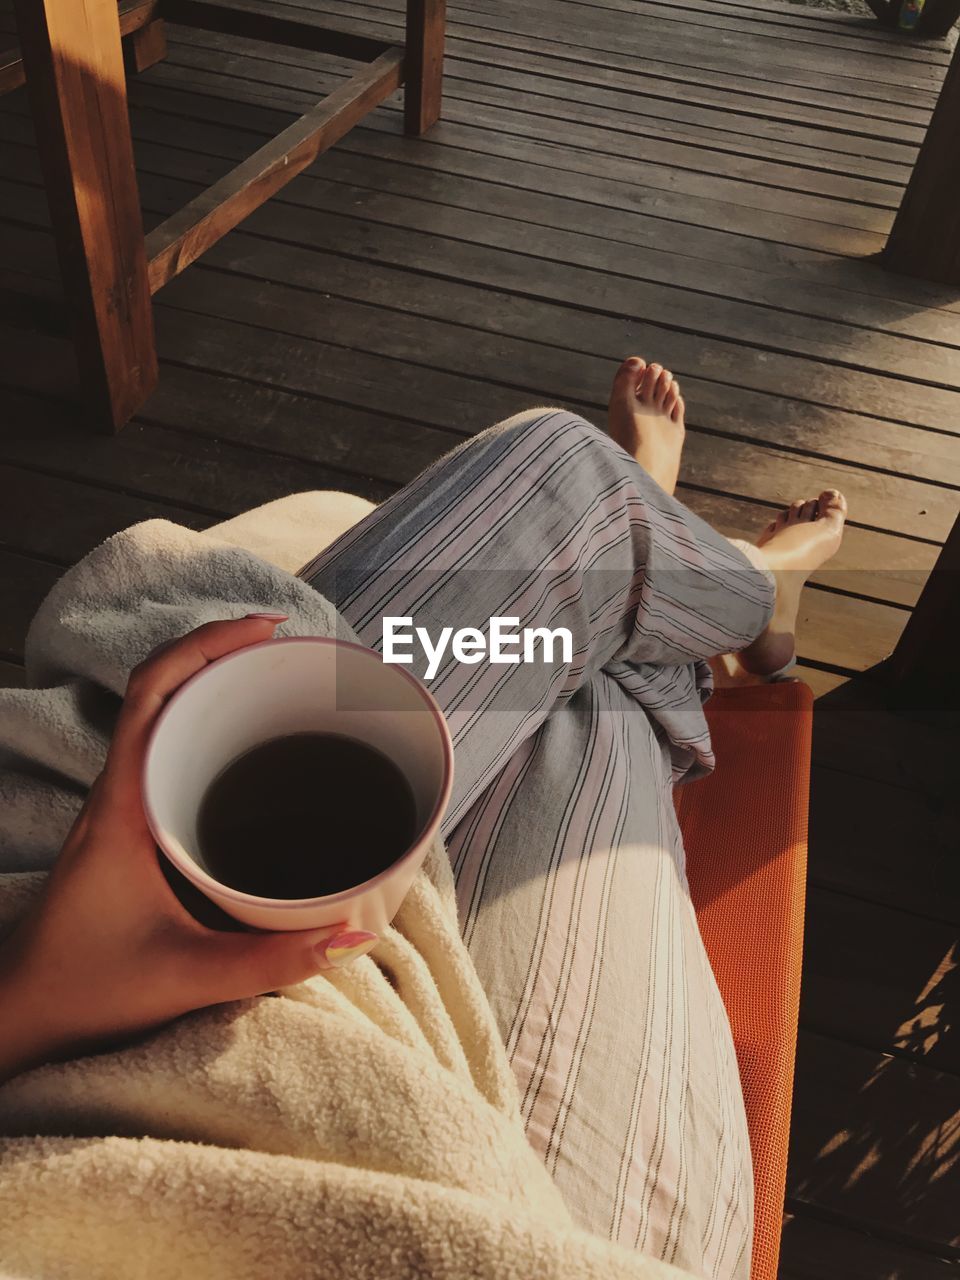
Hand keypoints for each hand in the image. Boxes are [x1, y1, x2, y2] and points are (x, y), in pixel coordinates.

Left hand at [0, 617, 377, 1082]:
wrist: (24, 1012)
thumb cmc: (87, 987)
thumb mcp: (187, 976)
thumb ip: (272, 959)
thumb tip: (350, 934)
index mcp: (123, 804)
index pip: (152, 690)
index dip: (207, 642)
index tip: (268, 628)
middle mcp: (119, 790)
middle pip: (161, 686)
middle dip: (224, 650)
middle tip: (289, 647)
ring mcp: (122, 804)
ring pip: (162, 714)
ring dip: (214, 684)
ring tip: (276, 680)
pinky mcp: (131, 825)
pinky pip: (168, 752)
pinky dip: (207, 728)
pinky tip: (249, 750)